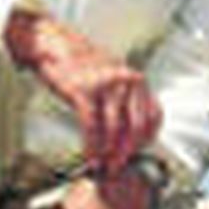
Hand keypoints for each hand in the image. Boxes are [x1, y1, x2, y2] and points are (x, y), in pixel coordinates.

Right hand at [6, 8, 161, 175]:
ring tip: (104, 166)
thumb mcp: (114, 76)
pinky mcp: (83, 90)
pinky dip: (92, 146)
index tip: (137, 154)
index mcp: (137, 79)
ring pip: (114, 129)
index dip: (147, 140)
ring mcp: (105, 85)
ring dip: (109, 153)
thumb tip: (130, 131)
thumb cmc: (82, 64)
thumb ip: (126, 97)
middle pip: (136, 126)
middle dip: (128, 152)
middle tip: (118, 167)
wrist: (54, 42)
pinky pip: (92, 126)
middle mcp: (126, 81)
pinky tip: (90, 156)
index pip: (154, 116)